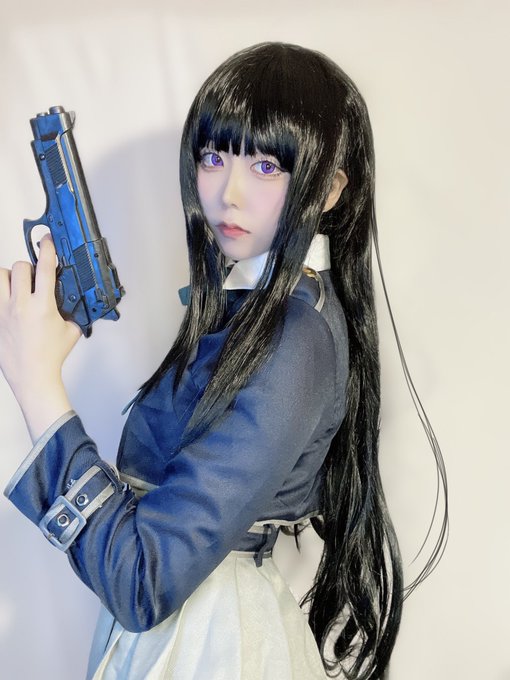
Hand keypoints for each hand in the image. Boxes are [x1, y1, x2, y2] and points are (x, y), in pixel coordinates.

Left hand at [0, 236, 80, 439]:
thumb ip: (73, 313)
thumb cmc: (50, 357)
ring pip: (0, 277)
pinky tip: (9, 299)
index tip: (47, 241)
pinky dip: (2, 291)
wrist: (33, 376)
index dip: (47, 249)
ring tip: (18, 284)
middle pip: (20, 267)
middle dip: (29, 266)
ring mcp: (5, 311)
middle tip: (35, 274)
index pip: (45, 268)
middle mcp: (21, 305)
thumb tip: (75, 303)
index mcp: (43, 306)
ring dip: (10, 276)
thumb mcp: (71, 331)